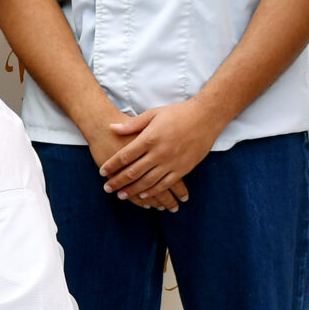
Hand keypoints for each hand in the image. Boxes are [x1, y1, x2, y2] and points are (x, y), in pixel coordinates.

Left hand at [102, 99, 220, 210]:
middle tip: (107, 189)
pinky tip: (143, 196)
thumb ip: (132, 124)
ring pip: (148, 182)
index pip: (124, 156)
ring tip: (121, 196)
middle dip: (118, 182)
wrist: (206, 117)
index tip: (102, 173)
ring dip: (133, 190)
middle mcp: (159, 152)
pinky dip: (153, 192)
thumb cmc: (178, 113)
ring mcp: (172, 162)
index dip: (111, 166)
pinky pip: (165, 184)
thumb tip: (112, 127)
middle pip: (133, 172)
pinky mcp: (183, 169)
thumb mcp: (153, 114)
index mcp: (149, 138)